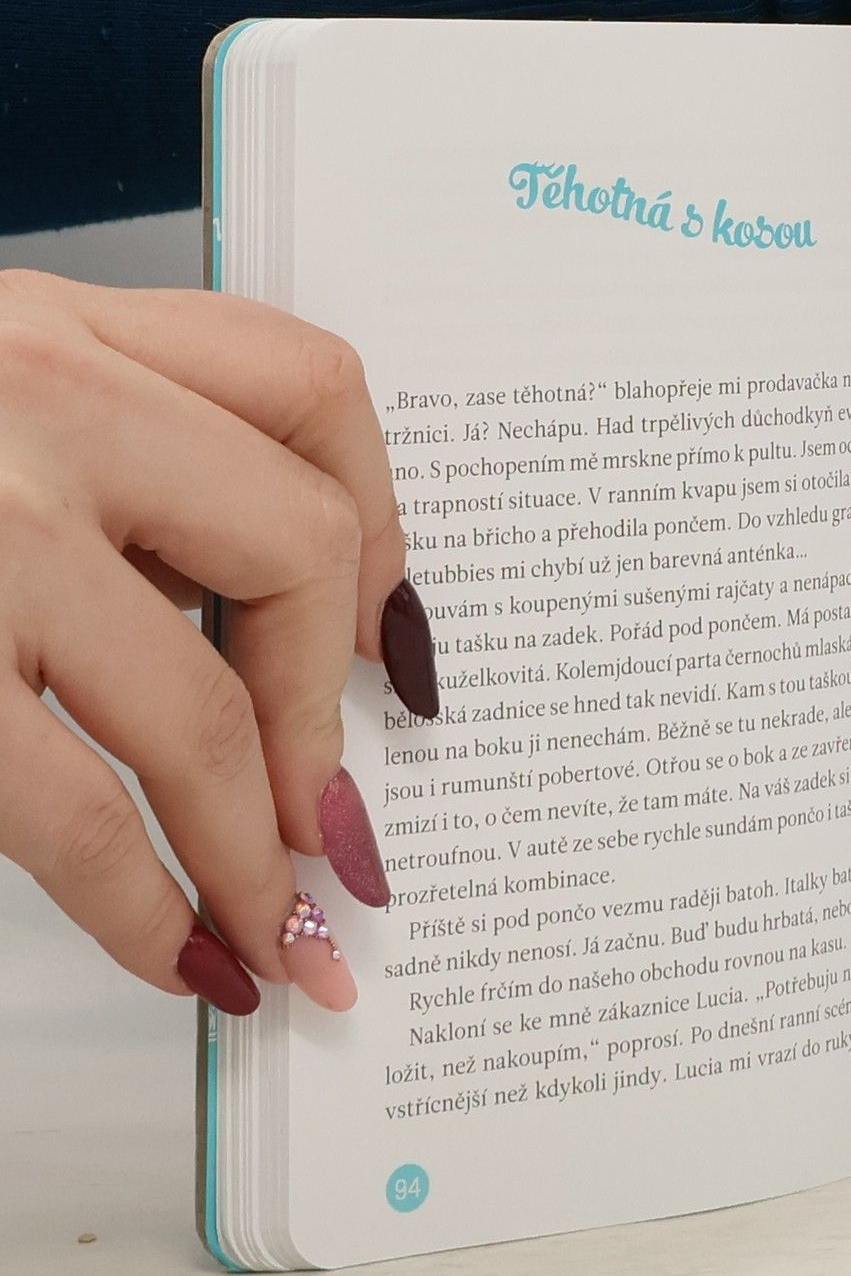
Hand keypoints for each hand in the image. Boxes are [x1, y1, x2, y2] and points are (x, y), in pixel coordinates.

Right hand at [0, 272, 438, 1015]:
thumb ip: (97, 458)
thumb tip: (276, 628)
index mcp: (41, 323)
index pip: (307, 385)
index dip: (385, 522)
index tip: (389, 639)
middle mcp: (23, 397)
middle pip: (298, 546)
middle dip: (328, 714)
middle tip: (336, 823)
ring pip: (205, 709)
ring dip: (261, 848)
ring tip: (284, 932)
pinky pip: (80, 815)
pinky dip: (148, 907)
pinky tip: (175, 952)